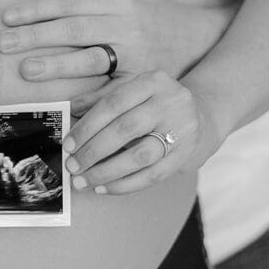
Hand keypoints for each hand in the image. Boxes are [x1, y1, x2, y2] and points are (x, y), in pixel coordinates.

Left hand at [0, 0, 232, 114]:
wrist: (200, 39)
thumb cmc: (154, 11)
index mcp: (119, 1)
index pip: (70, 3)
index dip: (37, 9)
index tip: (8, 17)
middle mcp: (126, 27)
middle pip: (74, 30)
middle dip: (36, 36)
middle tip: (3, 43)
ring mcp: (134, 57)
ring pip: (90, 60)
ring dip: (57, 66)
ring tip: (26, 70)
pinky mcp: (140, 82)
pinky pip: (111, 92)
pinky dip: (88, 99)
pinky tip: (64, 104)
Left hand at [63, 70, 221, 194]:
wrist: (200, 113)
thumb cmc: (154, 101)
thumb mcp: (132, 89)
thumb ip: (101, 98)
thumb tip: (71, 109)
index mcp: (153, 81)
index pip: (113, 103)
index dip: (87, 126)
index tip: (68, 144)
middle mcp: (170, 103)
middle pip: (125, 129)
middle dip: (93, 151)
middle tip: (72, 166)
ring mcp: (181, 130)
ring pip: (139, 155)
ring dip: (107, 171)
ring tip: (84, 180)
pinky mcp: (185, 155)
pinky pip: (152, 175)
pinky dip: (125, 184)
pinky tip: (104, 188)